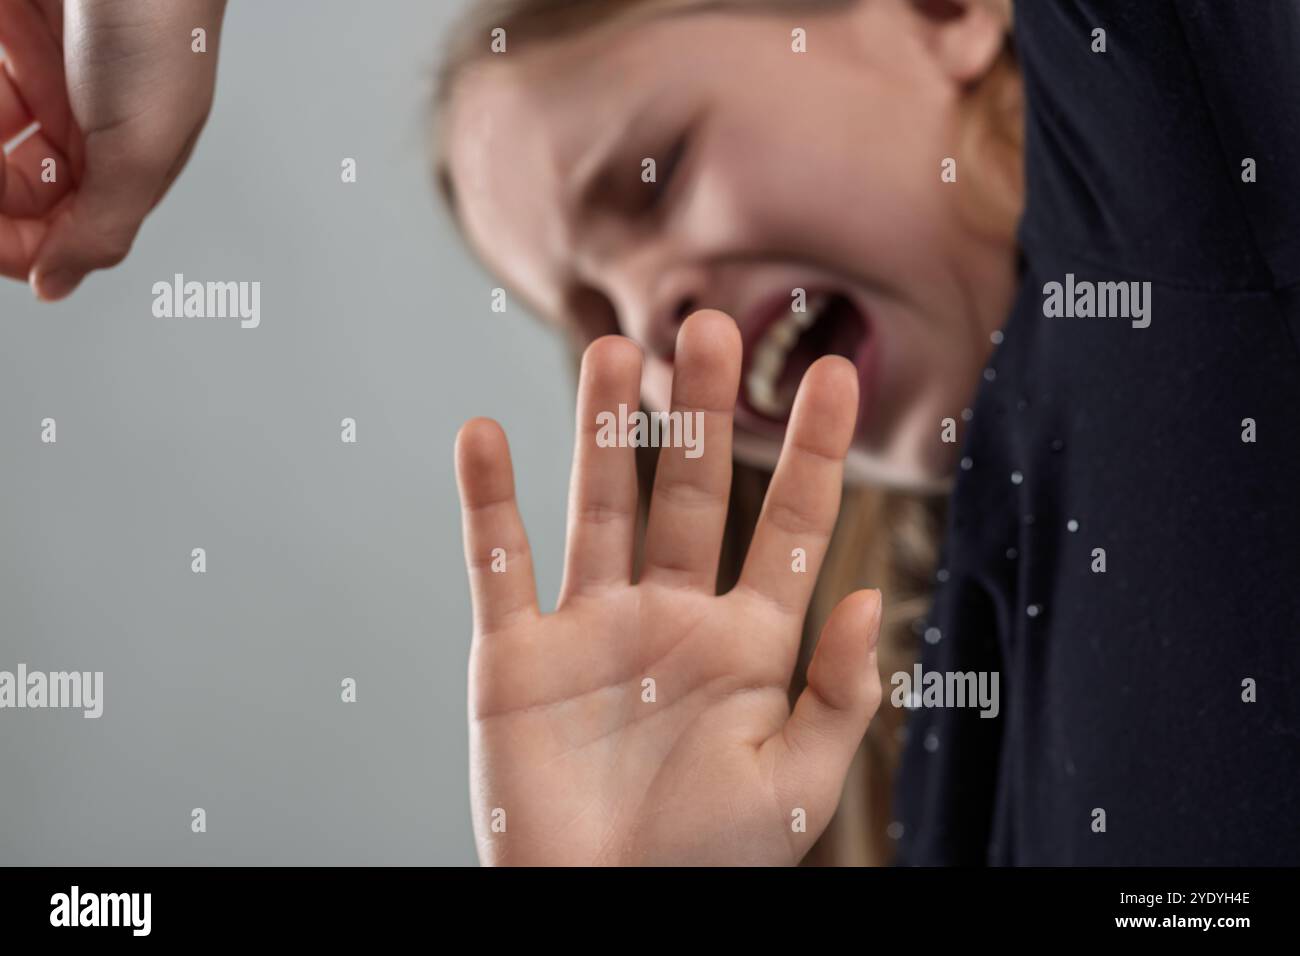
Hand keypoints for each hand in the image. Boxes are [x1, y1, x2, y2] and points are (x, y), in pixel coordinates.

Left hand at [0, 0, 225, 299]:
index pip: (60, 234)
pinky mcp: (3, 38)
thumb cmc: (166, 25)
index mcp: (127, 165)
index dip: (21, 250)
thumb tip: (55, 287)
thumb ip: (101, 228)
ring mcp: (34, 80)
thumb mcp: (145, 149)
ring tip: (4, 108)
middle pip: (14, 195)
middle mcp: (79, 128)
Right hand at [454, 310, 882, 865]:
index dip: (816, 450)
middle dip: (705, 411)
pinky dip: (486, 502)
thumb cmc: (709, 867)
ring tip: (617, 351)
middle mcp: (670, 618)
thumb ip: (840, 693)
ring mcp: (591, 630)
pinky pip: (498, 565)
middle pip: (692, 491)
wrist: (603, 917)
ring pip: (600, 507)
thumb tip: (872, 596)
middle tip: (712, 324)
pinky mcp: (516, 657)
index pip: (792, 526)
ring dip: (605, 430)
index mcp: (747, 644)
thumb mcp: (798, 787)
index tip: (835, 372)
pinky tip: (481, 434)